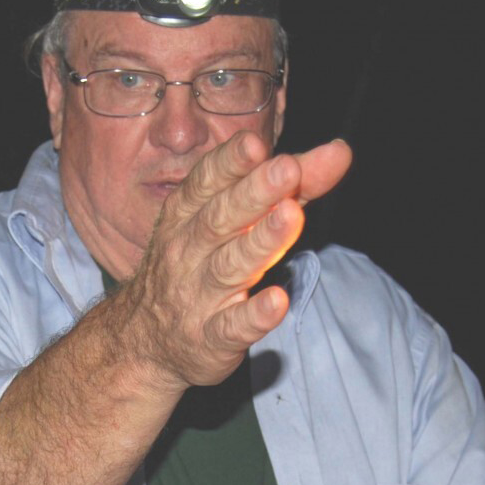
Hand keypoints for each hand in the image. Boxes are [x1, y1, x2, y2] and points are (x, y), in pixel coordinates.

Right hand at [120, 131, 350, 391]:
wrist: (145, 341)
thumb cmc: (198, 264)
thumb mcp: (229, 220)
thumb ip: (287, 186)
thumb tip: (339, 152)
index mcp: (187, 214)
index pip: (207, 181)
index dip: (231, 162)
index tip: (256, 143)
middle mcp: (188, 250)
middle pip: (222, 218)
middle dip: (255, 192)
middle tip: (288, 169)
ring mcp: (198, 295)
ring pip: (229, 267)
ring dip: (261, 242)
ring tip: (291, 216)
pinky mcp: (211, 339)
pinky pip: (232, 327)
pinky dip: (255, 316)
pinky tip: (278, 301)